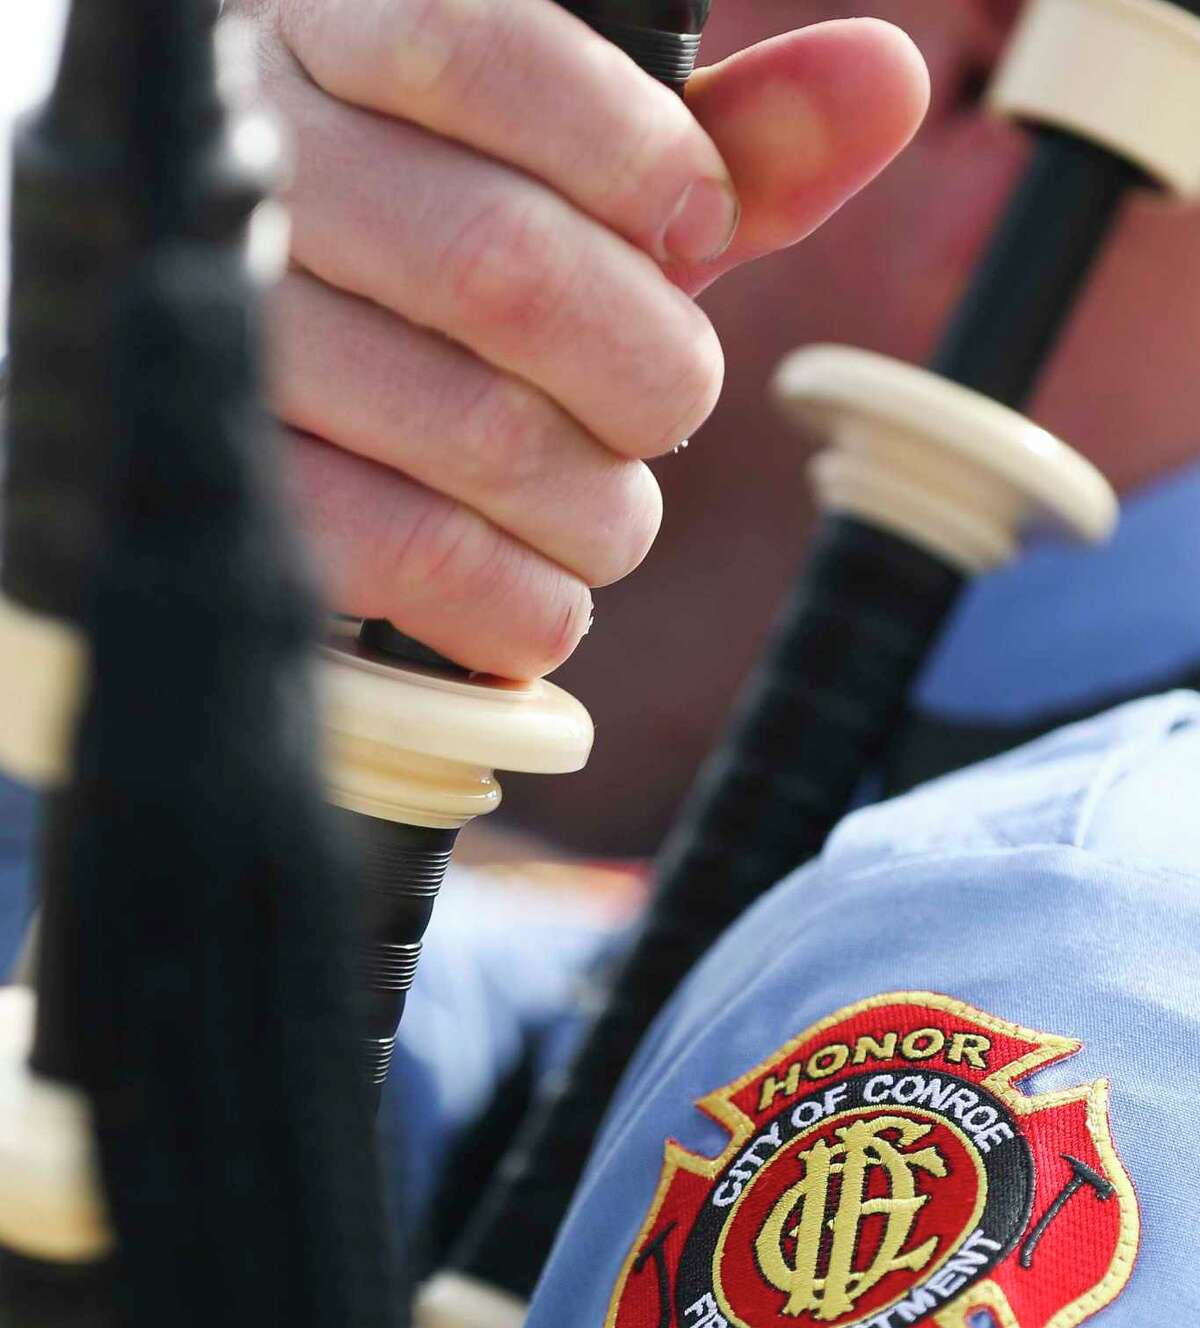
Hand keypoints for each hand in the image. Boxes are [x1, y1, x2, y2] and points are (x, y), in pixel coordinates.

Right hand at [237, 0, 927, 676]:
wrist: (279, 419)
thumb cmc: (446, 276)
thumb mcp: (572, 187)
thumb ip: (713, 141)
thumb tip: (887, 84)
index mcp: (331, 39)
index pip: (482, 46)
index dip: (635, 157)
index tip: (697, 233)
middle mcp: (256, 175)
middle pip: (504, 268)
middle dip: (645, 368)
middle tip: (662, 405)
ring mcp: (231, 341)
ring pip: (478, 429)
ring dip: (599, 507)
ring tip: (604, 513)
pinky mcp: (243, 493)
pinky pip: (416, 557)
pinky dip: (526, 601)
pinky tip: (544, 593)